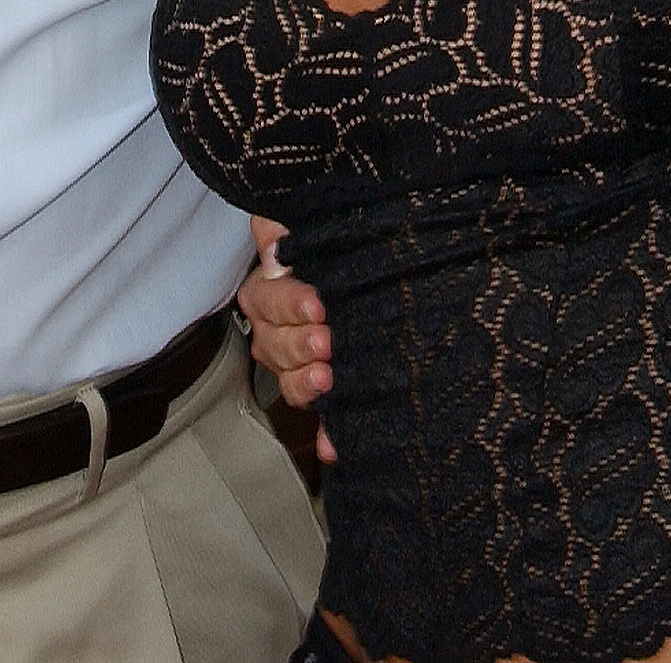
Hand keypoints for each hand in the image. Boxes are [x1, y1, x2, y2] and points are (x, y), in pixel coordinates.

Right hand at [236, 218, 335, 464]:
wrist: (404, 284)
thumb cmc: (352, 253)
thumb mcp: (326, 227)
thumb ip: (286, 224)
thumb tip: (270, 230)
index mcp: (275, 290)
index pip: (266, 298)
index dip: (289, 302)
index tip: (317, 304)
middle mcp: (282, 330)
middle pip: (273, 343)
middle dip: (299, 344)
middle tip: (327, 341)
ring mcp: (304, 366)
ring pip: (289, 381)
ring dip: (305, 384)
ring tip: (328, 379)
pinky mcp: (330, 394)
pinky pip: (323, 419)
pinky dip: (327, 434)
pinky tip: (333, 444)